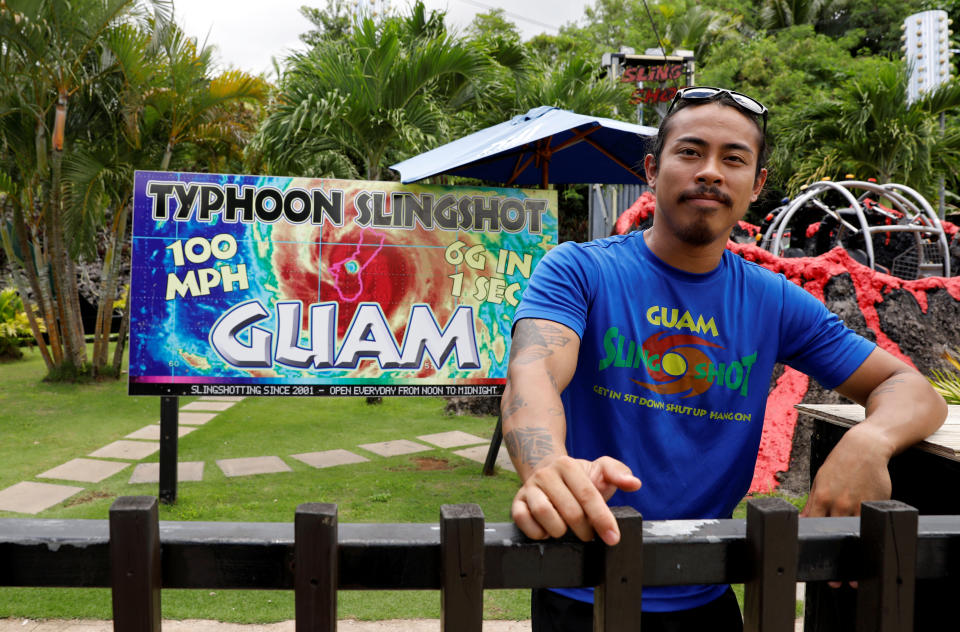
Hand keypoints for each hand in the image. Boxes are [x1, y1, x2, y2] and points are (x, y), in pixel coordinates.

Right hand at [511, 455, 641, 545]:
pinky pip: (523, 520)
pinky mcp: (516, 502)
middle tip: (588, 535)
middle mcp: (546, 474)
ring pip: (543, 512)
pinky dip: (538, 532)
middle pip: (569, 509)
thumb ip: (618, 473)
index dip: (602, 518)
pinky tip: (548, 532)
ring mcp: (529, 488)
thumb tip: (634, 483)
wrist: (547, 474)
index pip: (588, 494)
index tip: (613, 538)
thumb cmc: (579, 478)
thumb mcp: (600, 470)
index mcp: (567, 465)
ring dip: (560, 530)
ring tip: (567, 532)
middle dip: (584, 529)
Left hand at [801, 424, 893, 587]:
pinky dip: (869, 539)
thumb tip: (803, 524)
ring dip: (854, 556)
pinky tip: (868, 552)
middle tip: (834, 582)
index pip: (814, 528)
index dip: (813, 547)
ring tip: (853, 577)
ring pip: (855, 536)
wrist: (864, 448)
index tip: (812, 563)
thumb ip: (813, 504)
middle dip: (835, 560)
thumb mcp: (820, 482)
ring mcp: (860, 504)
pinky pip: (871, 525)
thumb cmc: (839, 465)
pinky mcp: (877, 504)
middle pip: (835, 537)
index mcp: (821, 497)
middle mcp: (840, 503)